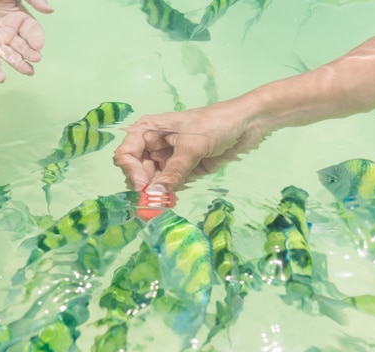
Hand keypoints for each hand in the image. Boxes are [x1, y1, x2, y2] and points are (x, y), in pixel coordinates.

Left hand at [0, 0, 53, 81]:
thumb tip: (50, 10)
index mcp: (18, 17)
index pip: (32, 31)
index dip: (36, 38)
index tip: (38, 45)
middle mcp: (8, 32)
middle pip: (23, 46)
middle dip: (30, 53)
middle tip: (36, 59)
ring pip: (9, 55)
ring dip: (18, 64)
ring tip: (27, 71)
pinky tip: (1, 78)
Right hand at [113, 99, 265, 191]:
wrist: (248, 123)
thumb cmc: (217, 123)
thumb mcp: (193, 145)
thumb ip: (174, 170)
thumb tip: (154, 194)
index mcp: (150, 130)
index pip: (126, 153)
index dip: (131, 171)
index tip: (143, 186)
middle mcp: (155, 146)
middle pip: (137, 172)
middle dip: (143, 188)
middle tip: (154, 203)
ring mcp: (168, 160)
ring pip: (152, 183)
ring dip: (156, 195)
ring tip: (164, 205)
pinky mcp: (183, 172)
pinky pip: (169, 187)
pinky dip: (168, 196)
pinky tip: (173, 202)